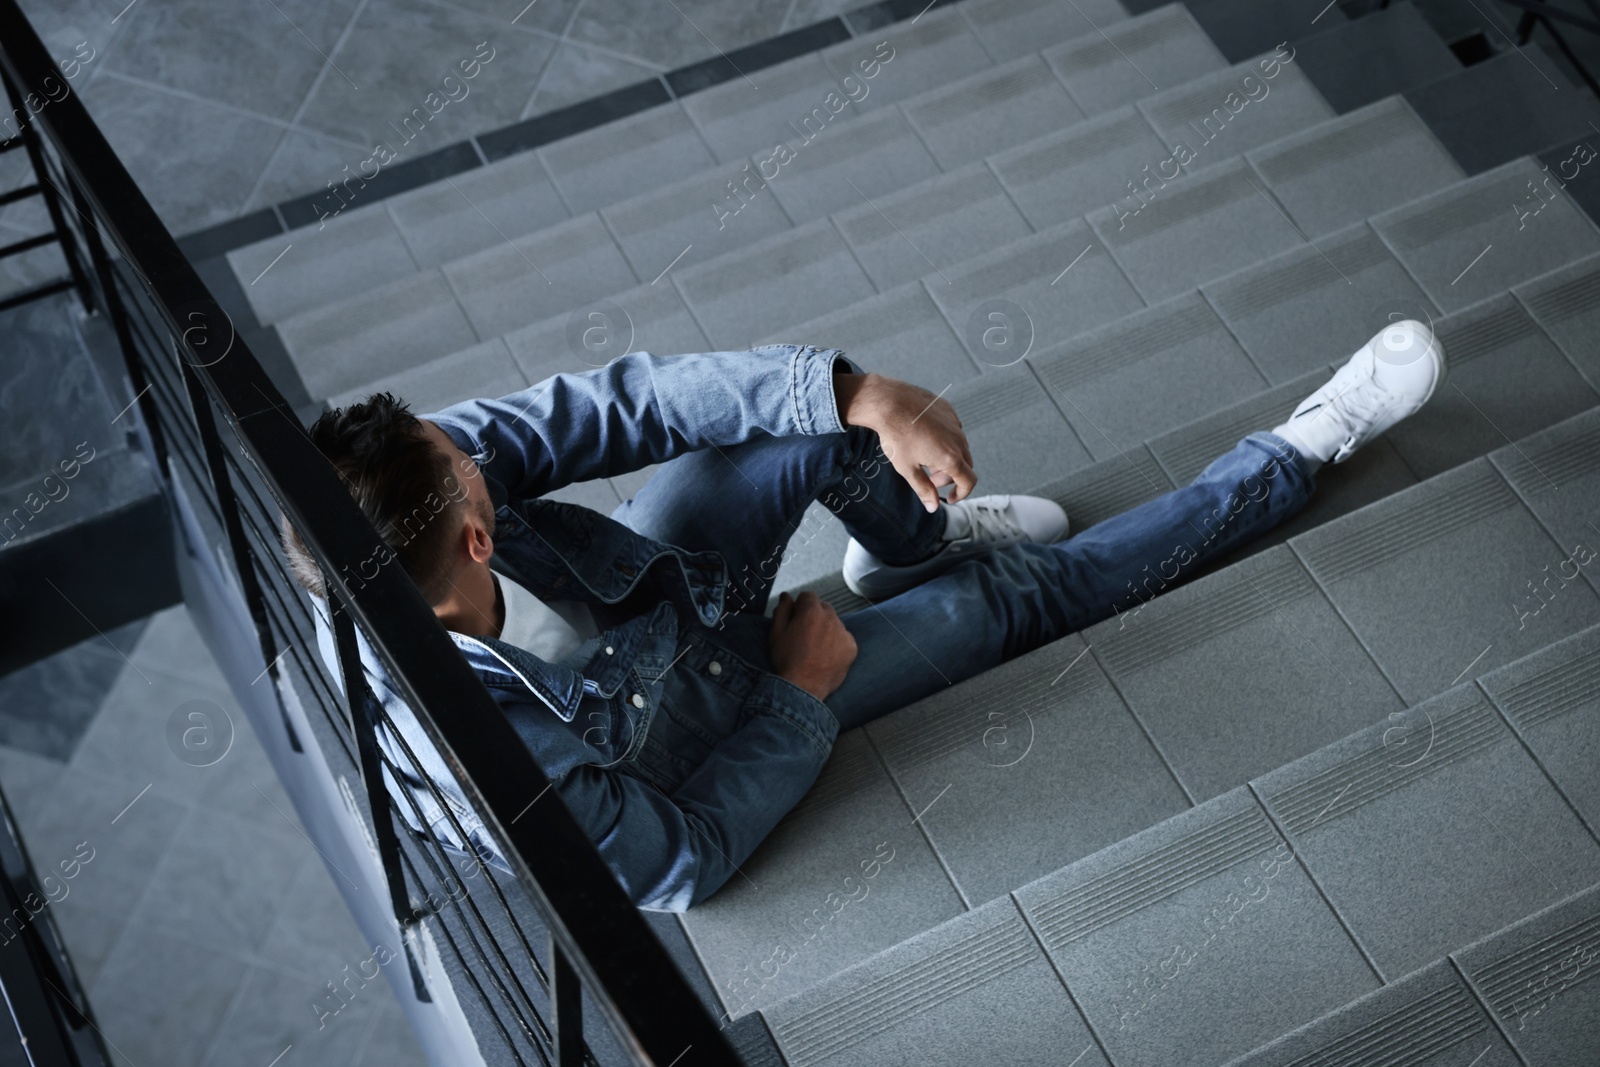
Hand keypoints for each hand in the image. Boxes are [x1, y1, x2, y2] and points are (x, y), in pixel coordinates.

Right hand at [768, 591, 857, 700]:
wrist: (802, 688)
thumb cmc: (786, 660)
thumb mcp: (776, 633)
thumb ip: (782, 610)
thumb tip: (787, 596)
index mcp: (811, 611)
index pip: (808, 596)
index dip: (800, 607)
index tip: (796, 619)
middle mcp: (831, 618)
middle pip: (823, 608)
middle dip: (814, 616)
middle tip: (805, 635)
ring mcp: (843, 632)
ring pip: (835, 623)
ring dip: (826, 629)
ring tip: (815, 648)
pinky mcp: (851, 647)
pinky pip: (844, 638)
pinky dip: (837, 643)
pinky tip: (826, 656)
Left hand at [835, 371, 975, 511]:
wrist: (889, 403)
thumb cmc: (896, 436)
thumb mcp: (907, 469)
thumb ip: (924, 489)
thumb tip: (933, 507)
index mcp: (951, 458)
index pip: (969, 481)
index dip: (962, 493)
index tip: (950, 498)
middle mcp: (958, 440)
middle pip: (964, 465)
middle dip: (949, 476)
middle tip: (927, 476)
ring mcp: (954, 423)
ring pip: (959, 447)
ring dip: (947, 458)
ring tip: (923, 456)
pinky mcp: (948, 410)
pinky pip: (953, 429)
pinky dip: (944, 439)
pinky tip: (924, 437)